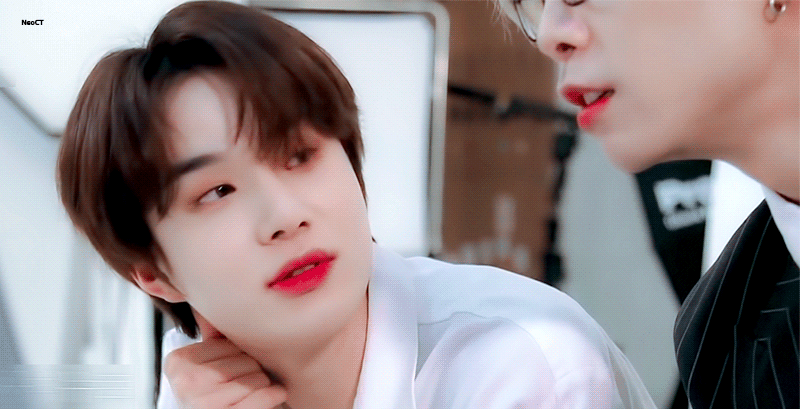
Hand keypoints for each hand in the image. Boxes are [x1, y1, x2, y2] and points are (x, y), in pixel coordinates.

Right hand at [164, 313, 287, 408]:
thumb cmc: (215, 399)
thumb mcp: (206, 366)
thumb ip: (210, 337)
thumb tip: (213, 299)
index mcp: (179, 362)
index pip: (229, 341)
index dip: (237, 356)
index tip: (227, 371)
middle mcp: (187, 381)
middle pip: (245, 359)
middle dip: (250, 372)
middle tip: (239, 385)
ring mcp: (203, 400)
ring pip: (258, 377)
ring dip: (260, 386)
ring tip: (246, 395)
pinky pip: (265, 395)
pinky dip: (273, 396)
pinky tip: (267, 398)